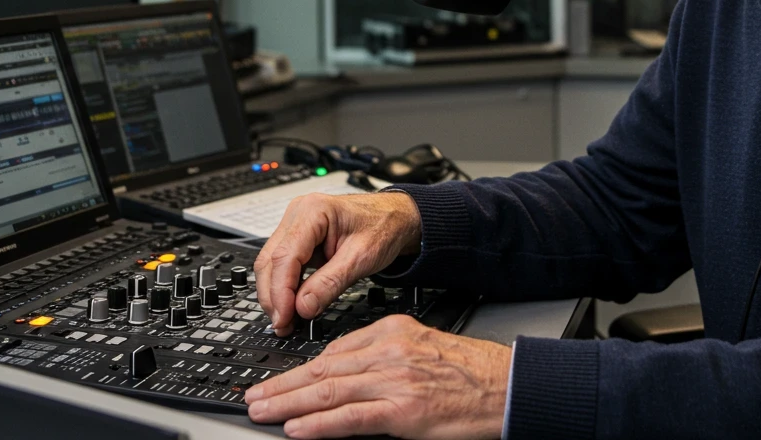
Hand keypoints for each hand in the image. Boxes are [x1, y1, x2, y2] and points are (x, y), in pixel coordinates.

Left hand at [245, 315, 510, 438]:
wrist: (507, 386)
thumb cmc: (471, 372)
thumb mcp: (423, 345)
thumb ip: (384, 354)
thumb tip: (346, 372)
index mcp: (393, 331)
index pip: (334, 350)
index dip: (300, 368)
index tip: (277, 379)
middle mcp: (389, 352)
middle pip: (322, 369)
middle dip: (282, 384)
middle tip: (253, 396)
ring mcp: (395, 381)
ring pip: (328, 391)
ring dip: (288, 404)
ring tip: (261, 412)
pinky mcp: (404, 412)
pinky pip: (351, 419)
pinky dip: (319, 424)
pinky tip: (297, 428)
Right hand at [254, 191, 421, 334]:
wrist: (396, 218)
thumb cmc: (384, 227)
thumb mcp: (362, 258)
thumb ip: (331, 283)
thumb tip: (302, 308)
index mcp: (313, 211)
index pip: (284, 256)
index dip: (281, 292)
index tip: (285, 317)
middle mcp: (298, 214)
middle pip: (270, 261)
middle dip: (274, 297)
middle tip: (284, 325)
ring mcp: (295, 225)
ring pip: (270, 264)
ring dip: (275, 295)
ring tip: (287, 320)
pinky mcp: (298, 237)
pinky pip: (282, 264)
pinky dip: (284, 287)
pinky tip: (292, 305)